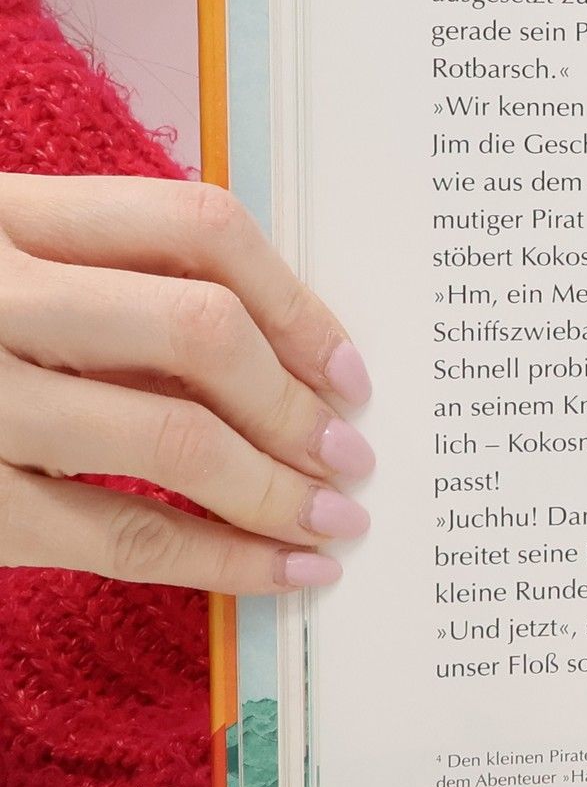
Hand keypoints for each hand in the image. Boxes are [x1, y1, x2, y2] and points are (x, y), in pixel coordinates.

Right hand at [0, 175, 372, 592]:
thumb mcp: (7, 278)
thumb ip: (112, 296)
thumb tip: (291, 366)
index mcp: (5, 214)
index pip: (193, 225)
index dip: (296, 300)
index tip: (349, 368)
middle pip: (196, 328)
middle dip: (295, 403)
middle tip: (352, 457)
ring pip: (169, 436)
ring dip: (276, 488)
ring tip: (334, 523)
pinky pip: (121, 532)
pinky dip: (221, 558)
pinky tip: (283, 572)